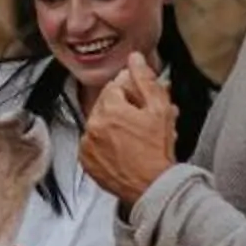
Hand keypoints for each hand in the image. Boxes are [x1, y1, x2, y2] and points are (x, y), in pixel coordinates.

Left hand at [81, 54, 178, 204]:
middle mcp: (92, 126)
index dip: (132, 90)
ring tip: (137, 134)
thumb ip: (145, 80)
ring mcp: (86, 145)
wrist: (153, 186)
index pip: (115, 86)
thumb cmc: (158, 150)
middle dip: (125, 106)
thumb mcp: (160, 109)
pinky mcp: (86, 161)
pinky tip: (124, 147)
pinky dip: (105, 142)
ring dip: (115, 123)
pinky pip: (93, 142)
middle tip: (144, 117)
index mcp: (109, 110)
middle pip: (106, 103)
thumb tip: (134, 58)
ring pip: (100, 122)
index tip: (143, 100)